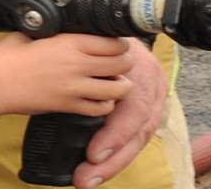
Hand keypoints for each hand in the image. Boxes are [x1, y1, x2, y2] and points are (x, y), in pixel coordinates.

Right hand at [0, 32, 132, 117]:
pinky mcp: (67, 106)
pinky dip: (106, 105)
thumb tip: (65, 22)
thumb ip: (55, 29)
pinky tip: (102, 99)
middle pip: (121, 64)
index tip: (118, 43)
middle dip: (125, 63)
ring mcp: (74, 87)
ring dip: (121, 85)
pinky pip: (99, 109)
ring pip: (116, 89)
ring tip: (117, 81)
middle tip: (121, 62)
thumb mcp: (32, 31)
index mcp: (70, 42)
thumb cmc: (7, 55)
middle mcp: (77, 64)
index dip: (121, 43)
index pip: (113, 43)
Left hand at [72, 39, 166, 186]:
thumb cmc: (108, 37)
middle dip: (111, 160)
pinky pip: (133, 142)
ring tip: (86, 180)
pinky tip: (96, 173)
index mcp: (142, 69)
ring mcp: (154, 105)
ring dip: (112, 165)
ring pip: (136, 141)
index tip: (93, 153)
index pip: (134, 108)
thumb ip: (88, 50)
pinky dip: (116, 158)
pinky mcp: (147, 116)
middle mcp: (151, 90)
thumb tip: (56, 50)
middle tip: (85, 176)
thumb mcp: (102, 37)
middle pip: (136, 132)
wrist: (127, 35)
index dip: (115, 135)